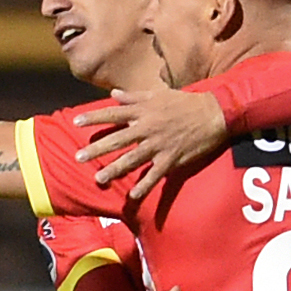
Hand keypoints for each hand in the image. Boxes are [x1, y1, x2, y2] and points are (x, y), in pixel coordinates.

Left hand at [73, 89, 227, 199]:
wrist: (214, 114)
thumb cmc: (186, 103)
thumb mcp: (159, 95)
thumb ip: (134, 96)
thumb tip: (114, 94)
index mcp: (144, 111)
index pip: (113, 113)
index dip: (94, 117)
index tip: (75, 122)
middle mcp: (148, 128)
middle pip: (117, 140)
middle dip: (97, 149)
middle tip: (79, 157)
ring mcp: (159, 145)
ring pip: (132, 159)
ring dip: (114, 170)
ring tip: (99, 178)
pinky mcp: (172, 159)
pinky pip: (156, 175)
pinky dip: (145, 186)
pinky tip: (133, 196)